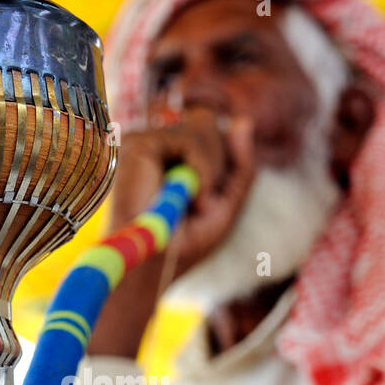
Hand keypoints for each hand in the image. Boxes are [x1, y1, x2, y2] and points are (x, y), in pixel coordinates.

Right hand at [109, 108, 256, 281]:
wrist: (153, 263)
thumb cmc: (184, 243)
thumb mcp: (227, 204)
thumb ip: (242, 164)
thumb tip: (244, 121)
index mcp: (176, 155)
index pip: (214, 130)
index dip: (223, 163)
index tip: (209, 200)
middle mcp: (160, 144)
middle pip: (209, 123)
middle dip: (218, 166)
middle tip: (201, 204)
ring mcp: (148, 141)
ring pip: (204, 126)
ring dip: (211, 171)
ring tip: (194, 203)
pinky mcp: (139, 144)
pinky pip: (189, 139)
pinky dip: (200, 168)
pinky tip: (189, 193)